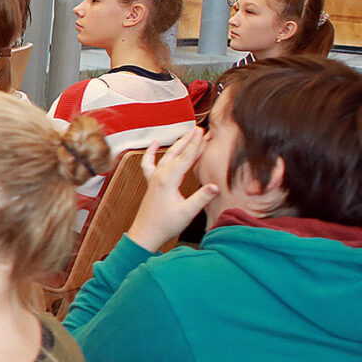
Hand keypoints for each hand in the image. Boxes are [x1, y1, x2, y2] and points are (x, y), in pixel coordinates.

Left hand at [124, 129, 218, 253]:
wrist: (145, 233)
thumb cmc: (166, 224)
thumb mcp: (187, 212)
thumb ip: (201, 198)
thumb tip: (216, 186)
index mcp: (168, 180)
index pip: (186, 158)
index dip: (196, 144)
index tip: (203, 131)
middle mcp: (160, 175)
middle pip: (176, 153)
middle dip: (189, 140)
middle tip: (200, 129)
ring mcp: (154, 178)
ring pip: (167, 156)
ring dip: (177, 144)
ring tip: (188, 134)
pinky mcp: (151, 183)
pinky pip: (149, 163)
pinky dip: (152, 152)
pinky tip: (155, 143)